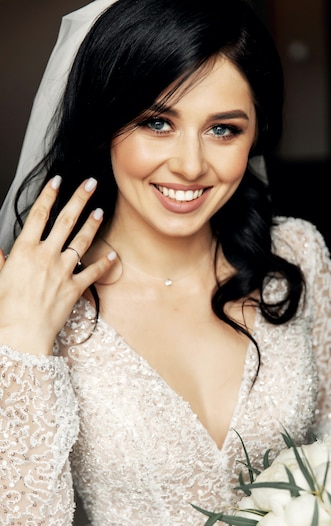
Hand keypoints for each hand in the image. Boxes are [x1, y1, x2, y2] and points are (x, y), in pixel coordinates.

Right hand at [0, 176, 115, 353]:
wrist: (22, 332)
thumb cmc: (7, 308)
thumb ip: (0, 260)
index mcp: (24, 250)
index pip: (39, 214)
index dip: (49, 195)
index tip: (57, 181)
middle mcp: (46, 256)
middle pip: (65, 220)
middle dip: (79, 198)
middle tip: (90, 183)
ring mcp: (62, 271)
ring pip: (81, 241)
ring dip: (92, 224)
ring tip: (101, 211)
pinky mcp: (74, 288)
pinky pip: (92, 272)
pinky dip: (104, 263)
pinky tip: (112, 254)